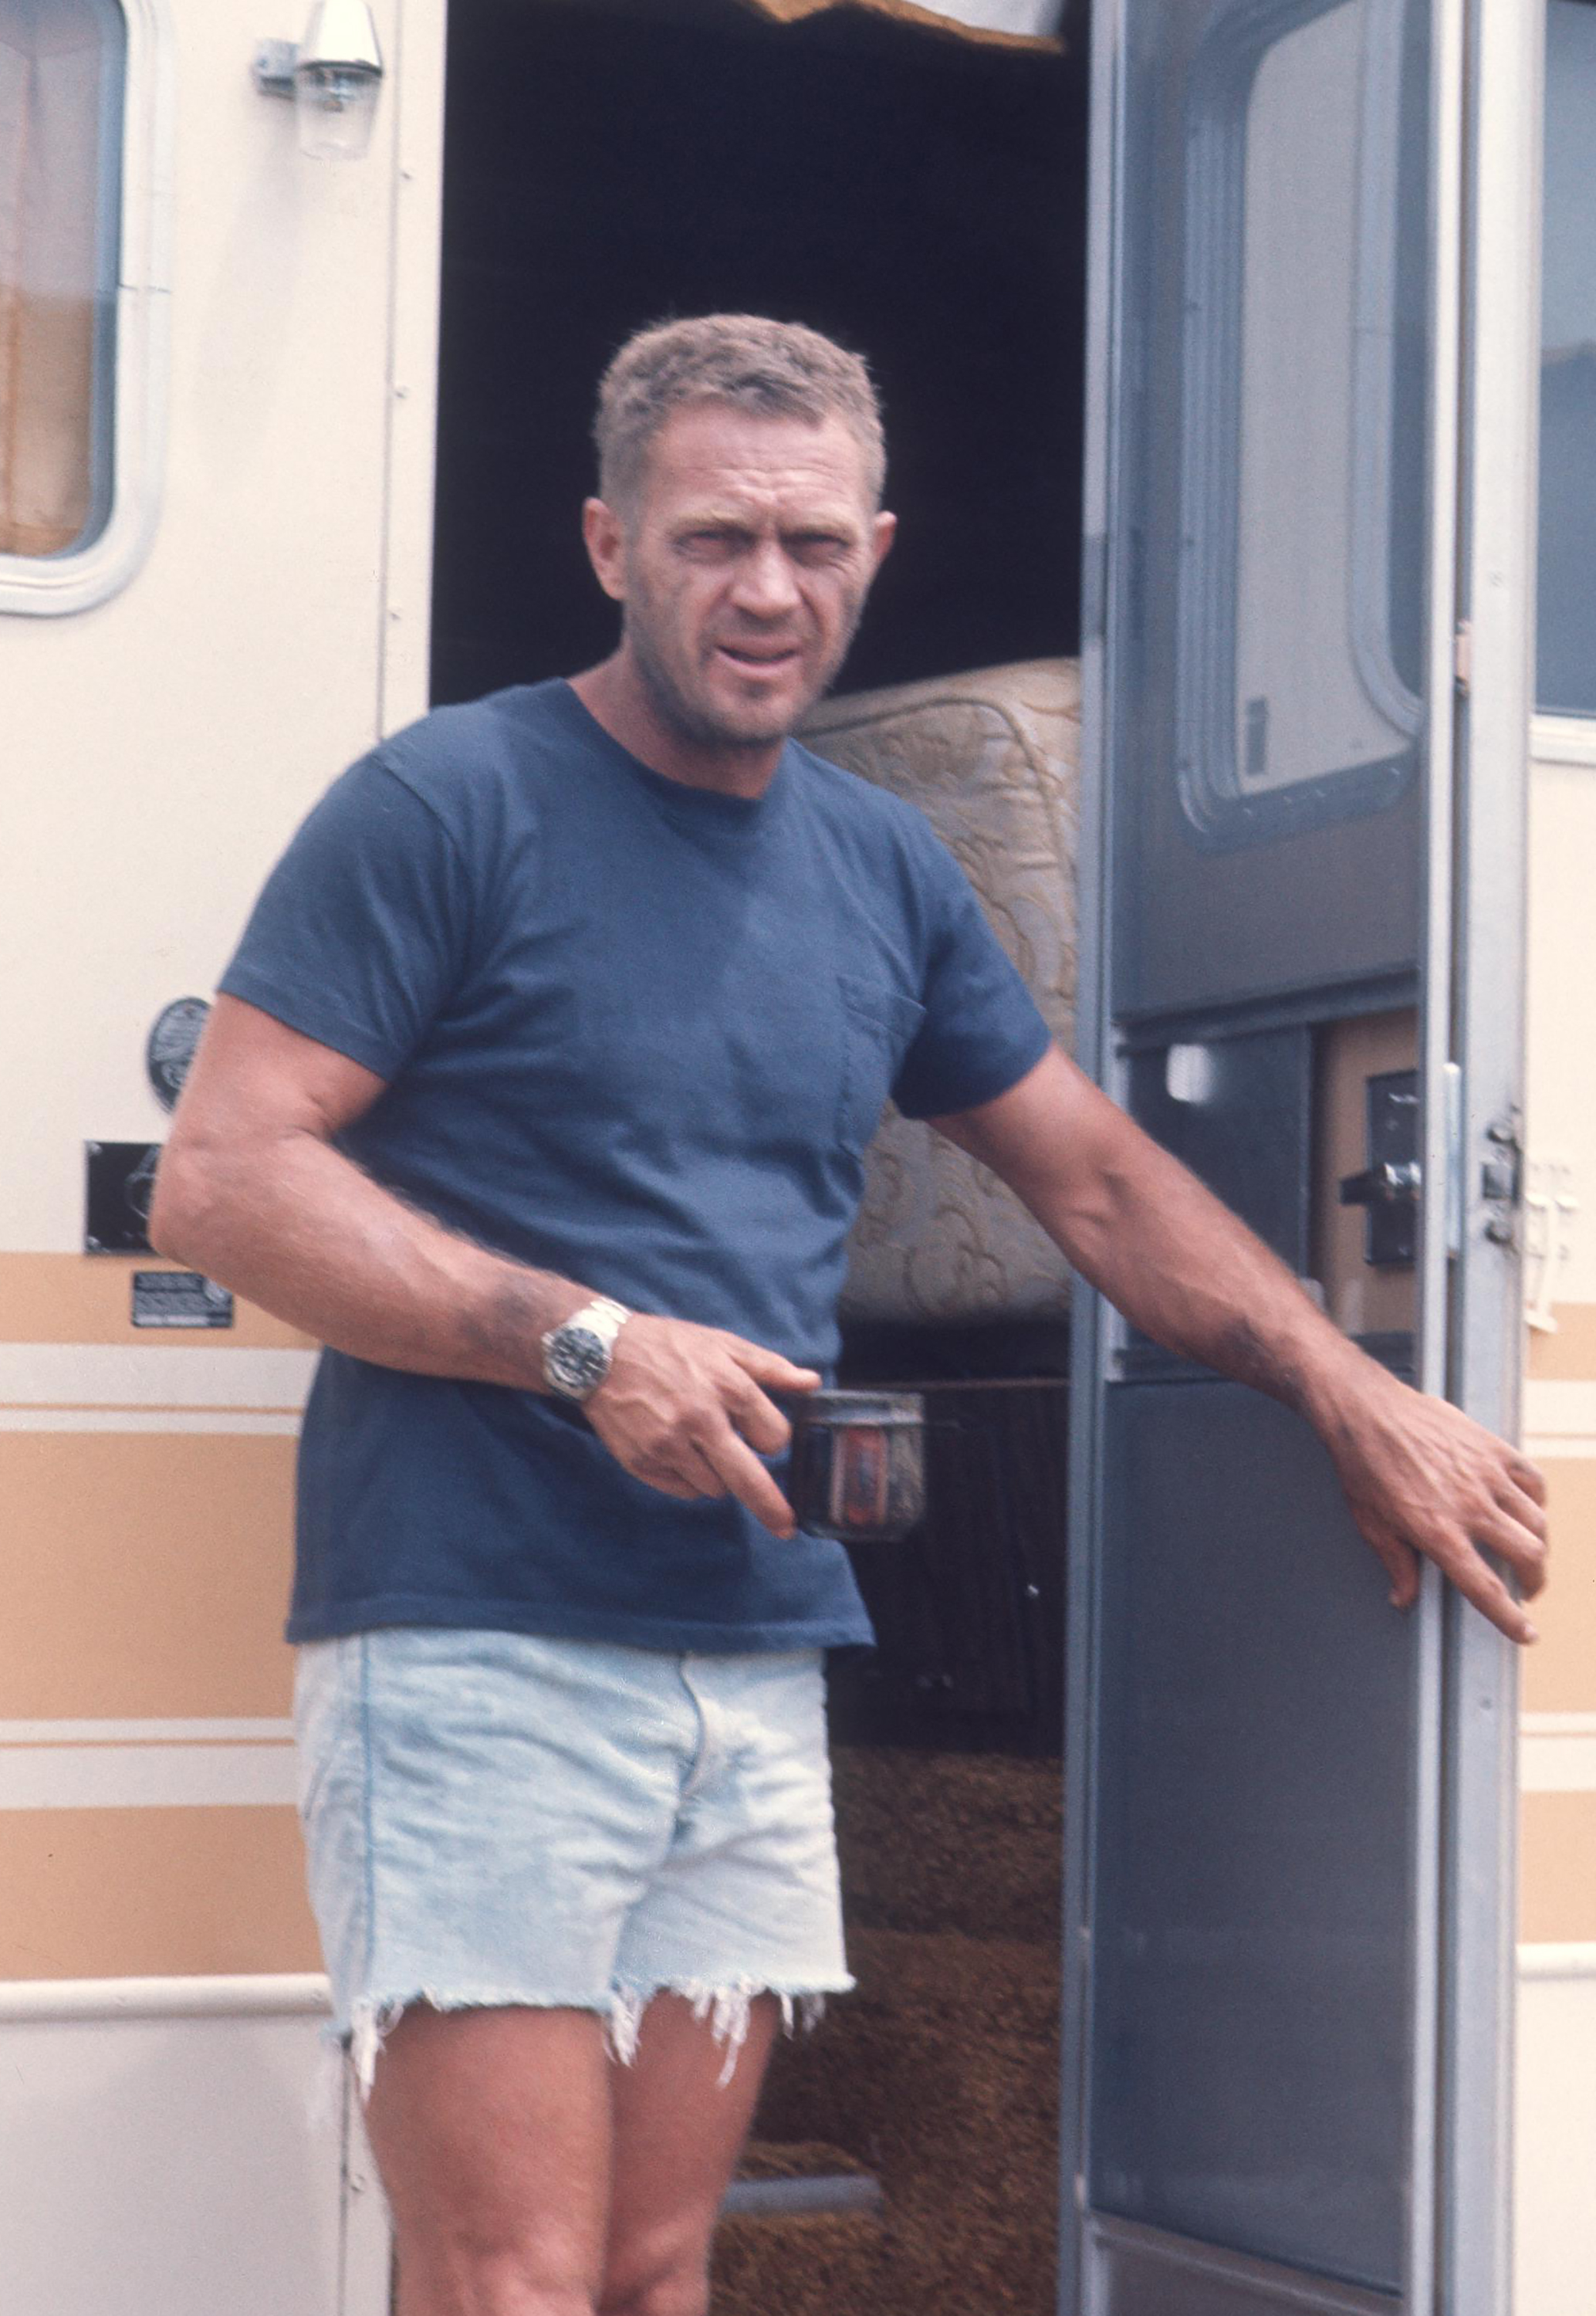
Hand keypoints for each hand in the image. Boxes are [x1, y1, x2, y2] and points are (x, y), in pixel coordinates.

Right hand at [584, 1314, 820, 1537]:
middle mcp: (701, 1420)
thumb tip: (812, 1383)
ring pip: (714, 1488)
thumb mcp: (722, 1344)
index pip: (774, 1438)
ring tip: (698, 1443)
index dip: (771, 1439)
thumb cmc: (667, 1346)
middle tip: (786, 1528)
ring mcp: (669, 1445)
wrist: (599, 1353)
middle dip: (771, 1508)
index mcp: (728, 1387)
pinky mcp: (642, 1461)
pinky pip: (683, 1490)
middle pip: (749, 1480)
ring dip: (718, 1475)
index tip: (760, 1434)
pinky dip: (688, 1479)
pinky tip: (677, 1451)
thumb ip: (770, 1367)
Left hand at [1313, 1361, 1547, 1642]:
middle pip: (1526, 1555)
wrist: (1366, 1411)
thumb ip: (1397, 1565)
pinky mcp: (1492, 1448)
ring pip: (1536, 1521)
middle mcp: (1469, 1507)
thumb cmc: (1363, 1468)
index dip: (1510, 1618)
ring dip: (1538, 1544)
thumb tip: (1403, 1599)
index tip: (1527, 1634)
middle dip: (1534, 1580)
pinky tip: (1529, 1509)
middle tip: (1527, 1587)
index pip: (1485, 1588)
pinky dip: (1537, 1500)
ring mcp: (1485, 1475)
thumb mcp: (1372, 1524)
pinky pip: (1532, 1481)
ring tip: (1529, 1552)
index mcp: (1438, 1533)